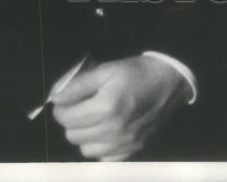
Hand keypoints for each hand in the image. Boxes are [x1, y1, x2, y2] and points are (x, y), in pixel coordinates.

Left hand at [49, 55, 189, 160]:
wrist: (170, 82)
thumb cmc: (137, 72)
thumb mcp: (107, 69)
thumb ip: (79, 84)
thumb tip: (55, 97)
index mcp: (106, 107)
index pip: (66, 117)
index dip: (61, 106)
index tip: (66, 98)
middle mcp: (114, 130)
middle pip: (72, 135)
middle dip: (71, 120)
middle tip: (80, 106)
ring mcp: (123, 144)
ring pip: (85, 149)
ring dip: (84, 135)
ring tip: (93, 118)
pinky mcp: (132, 151)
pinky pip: (103, 158)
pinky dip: (100, 146)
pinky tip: (106, 130)